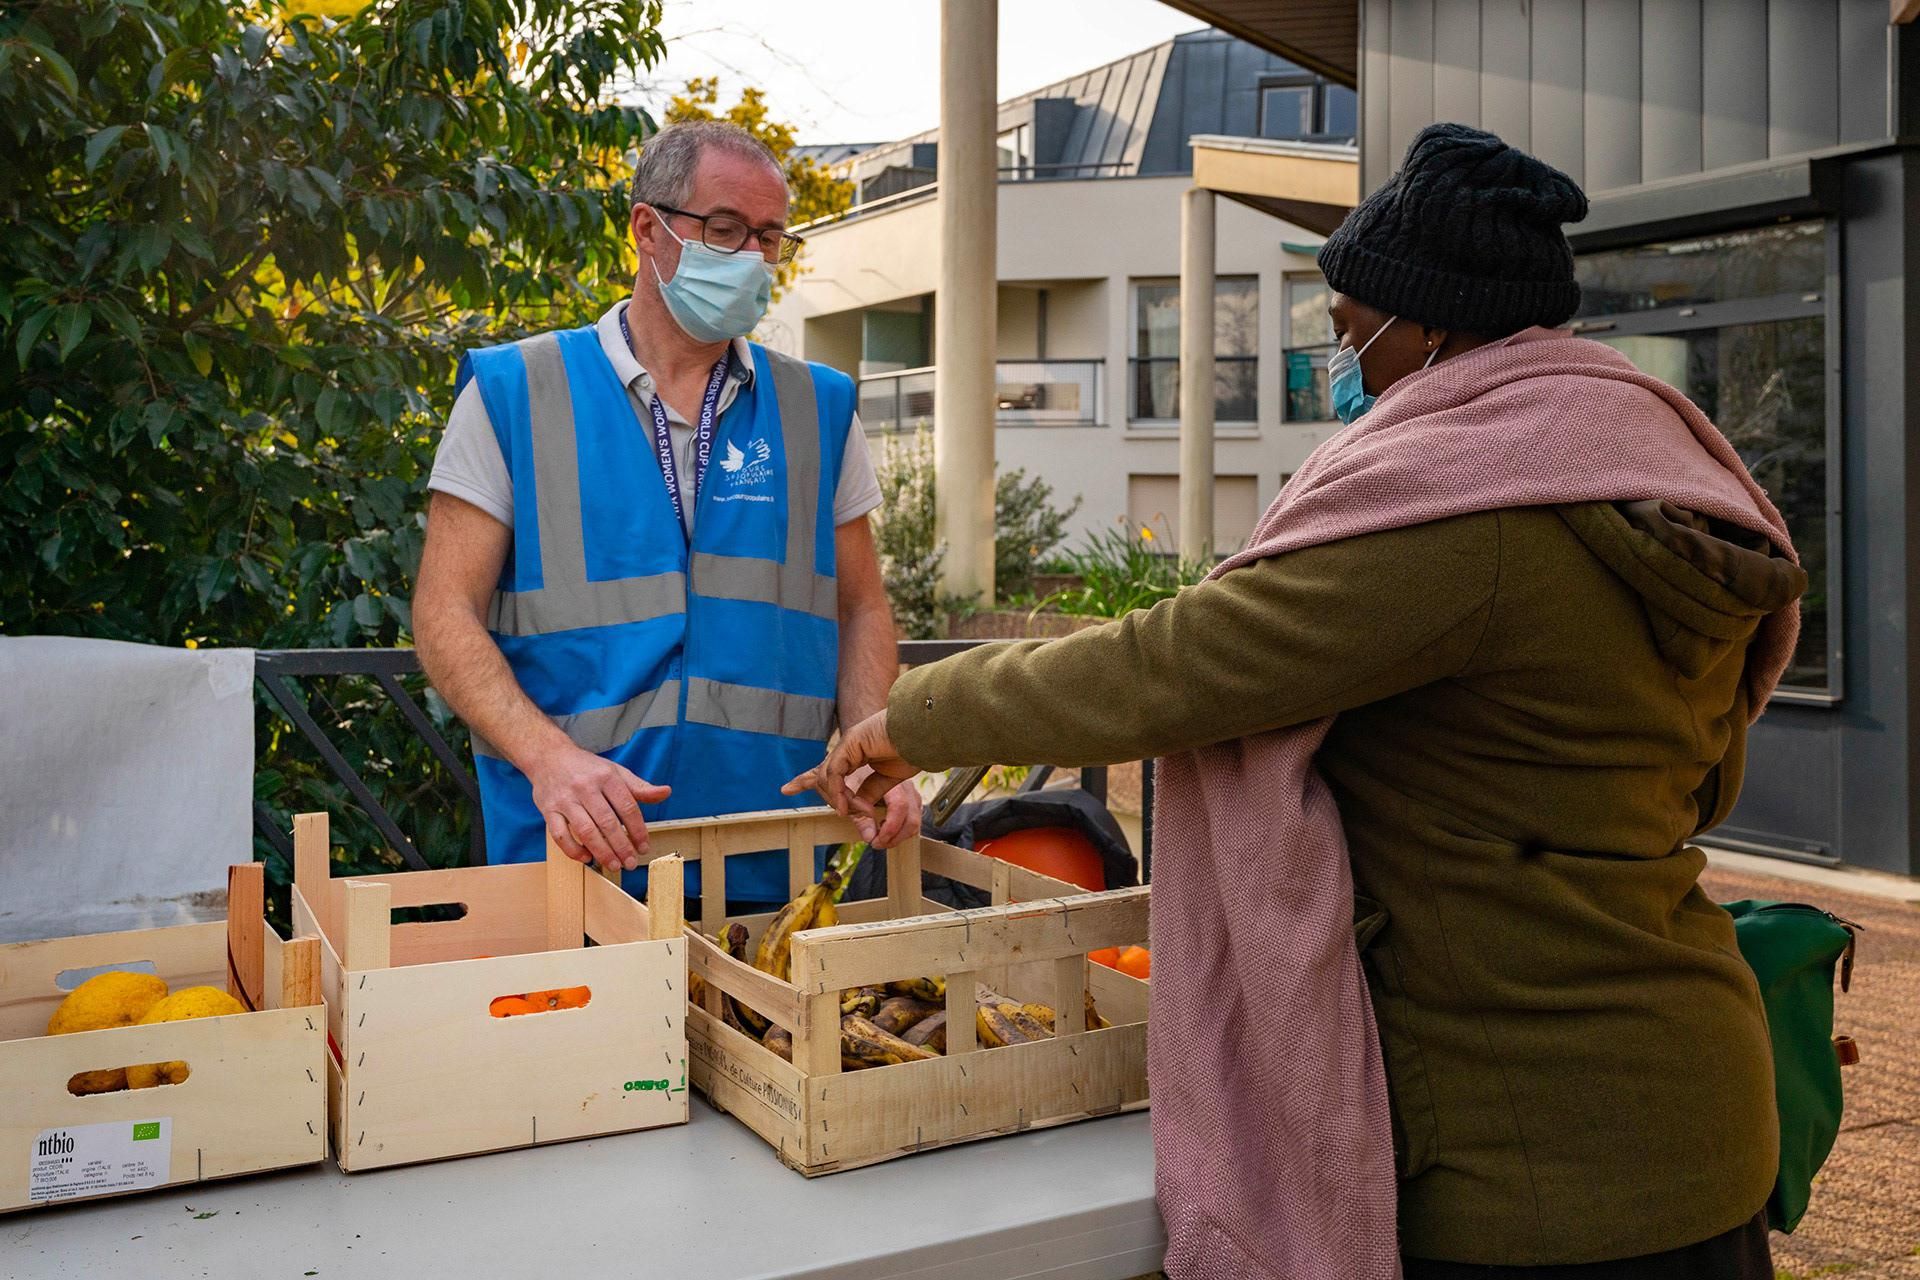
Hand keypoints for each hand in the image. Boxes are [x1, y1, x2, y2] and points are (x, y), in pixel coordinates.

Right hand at [525, 742, 670, 872]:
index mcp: (606, 777)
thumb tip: (666, 793)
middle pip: (607, 822)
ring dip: (601, 852)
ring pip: (585, 831)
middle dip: (621, 846)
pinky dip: (573, 850)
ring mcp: (565, 800)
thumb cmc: (587, 768)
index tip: (644, 847)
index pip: (627, 807)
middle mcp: (585, 788)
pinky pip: (559, 835)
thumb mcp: (615, 772)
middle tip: (631, 863)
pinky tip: (586, 857)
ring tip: (613, 865)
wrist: (549, 756)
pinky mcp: (548, 810)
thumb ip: (639, 787)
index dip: (638, 830)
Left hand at [783, 711, 921, 827]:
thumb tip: (857, 810)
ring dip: (841, 800)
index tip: (787, 788)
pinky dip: (838, 792)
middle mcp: (849, 748)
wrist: (924, 733)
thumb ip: (871, 792)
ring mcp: (848, 744)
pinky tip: (845, 805)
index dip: (805, 780)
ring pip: (826, 778)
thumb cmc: (912, 751)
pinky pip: (834, 773)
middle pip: (822, 778)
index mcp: (858, 753)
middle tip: (856, 815)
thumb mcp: (889, 780)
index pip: (825, 770)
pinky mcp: (850, 742)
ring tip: (859, 812)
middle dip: (832, 800)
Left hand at [853, 774, 921, 848]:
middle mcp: (908, 787)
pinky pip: (913, 821)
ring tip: (879, 836)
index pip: (899, 807)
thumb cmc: (856, 776)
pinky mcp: (913, 801)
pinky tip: (885, 827)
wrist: (864, 761)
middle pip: (912, 820)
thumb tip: (870, 838)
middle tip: (876, 843)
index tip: (876, 841)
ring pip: (915, 823)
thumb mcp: (852, 793)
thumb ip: (860, 816)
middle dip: (895, 838)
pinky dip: (901, 830)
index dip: (890, 829)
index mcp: (892, 781)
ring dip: (898, 835)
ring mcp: (913, 794)